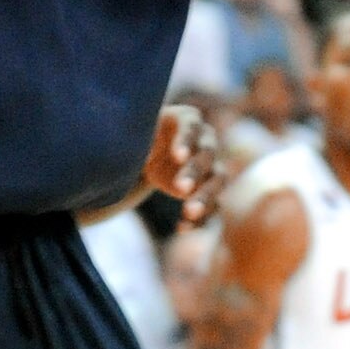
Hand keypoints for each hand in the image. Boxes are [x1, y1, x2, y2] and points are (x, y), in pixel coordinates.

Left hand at [143, 103, 224, 225]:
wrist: (152, 150)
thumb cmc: (143, 135)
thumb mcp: (137, 131)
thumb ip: (135, 137)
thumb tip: (132, 148)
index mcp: (188, 120)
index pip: (190, 127)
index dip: (186, 141)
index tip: (177, 157)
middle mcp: (205, 141)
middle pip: (207, 154)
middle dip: (195, 171)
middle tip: (181, 188)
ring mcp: (209, 166)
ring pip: (217, 181)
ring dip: (206, 197)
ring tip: (189, 212)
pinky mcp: (206, 189)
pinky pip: (213, 205)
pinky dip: (202, 218)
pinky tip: (182, 228)